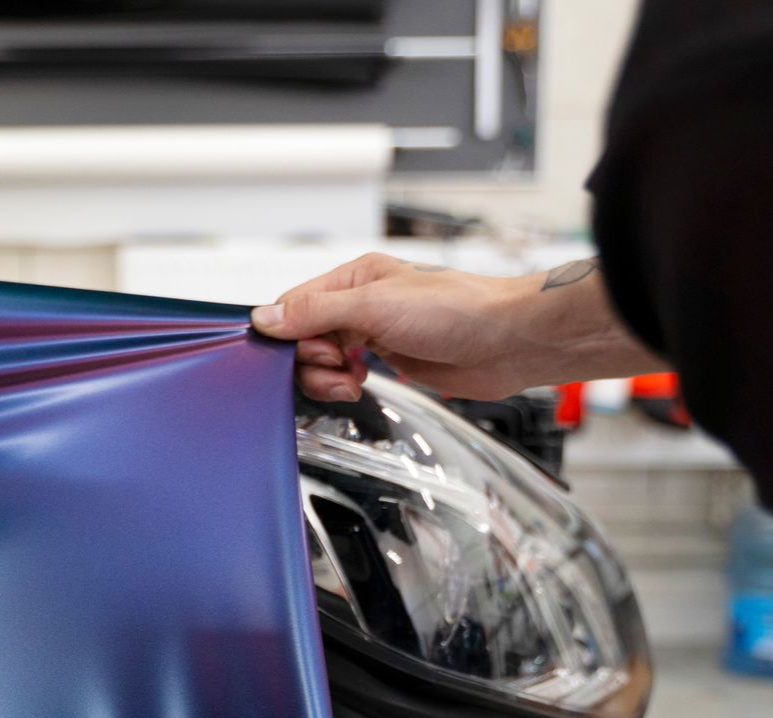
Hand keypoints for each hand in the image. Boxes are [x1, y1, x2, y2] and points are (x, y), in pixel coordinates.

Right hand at [250, 252, 532, 402]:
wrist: (506, 342)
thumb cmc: (457, 311)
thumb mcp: (375, 306)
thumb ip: (317, 312)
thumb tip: (266, 317)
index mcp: (354, 278)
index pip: (295, 306)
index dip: (290, 336)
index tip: (309, 353)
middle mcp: (360, 304)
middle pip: (305, 338)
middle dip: (313, 361)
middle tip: (339, 367)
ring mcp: (374, 334)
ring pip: (324, 360)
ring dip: (329, 377)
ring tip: (353, 380)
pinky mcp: (389, 361)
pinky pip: (347, 374)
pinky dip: (345, 384)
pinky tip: (362, 383)